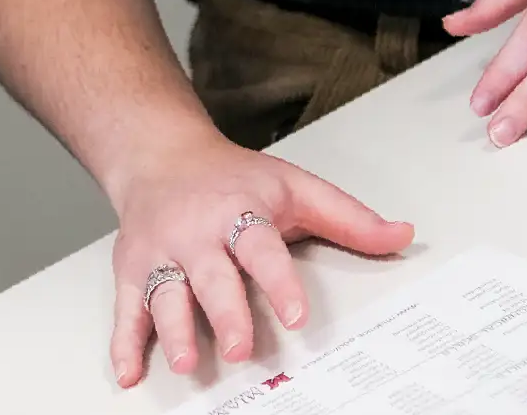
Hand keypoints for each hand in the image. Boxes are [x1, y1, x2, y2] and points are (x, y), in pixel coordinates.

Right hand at [104, 122, 413, 385]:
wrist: (158, 154)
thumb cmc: (230, 178)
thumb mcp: (293, 186)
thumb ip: (347, 218)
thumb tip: (402, 236)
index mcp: (238, 210)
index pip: (260, 246)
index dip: (278, 281)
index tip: (297, 314)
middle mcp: (196, 233)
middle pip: (211, 275)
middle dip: (224, 312)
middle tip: (239, 347)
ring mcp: (160, 253)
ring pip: (164, 293)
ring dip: (173, 330)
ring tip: (187, 363)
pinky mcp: (132, 270)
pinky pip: (125, 308)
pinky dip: (123, 342)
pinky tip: (128, 372)